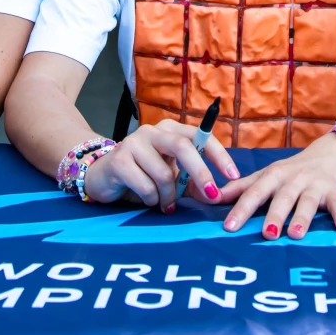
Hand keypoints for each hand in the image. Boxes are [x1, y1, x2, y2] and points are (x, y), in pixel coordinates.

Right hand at [81, 121, 238, 211]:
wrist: (102, 177)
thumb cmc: (142, 177)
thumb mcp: (173, 180)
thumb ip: (194, 185)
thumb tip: (216, 195)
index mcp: (170, 130)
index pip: (199, 135)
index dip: (218, 154)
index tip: (233, 175)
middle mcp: (153, 131)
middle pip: (183, 147)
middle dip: (200, 173)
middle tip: (211, 195)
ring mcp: (134, 143)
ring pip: (164, 173)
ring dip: (169, 196)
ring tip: (165, 204)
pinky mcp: (119, 160)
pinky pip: (145, 186)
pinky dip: (152, 198)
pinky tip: (147, 199)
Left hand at [217, 133, 335, 238]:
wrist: (331, 154)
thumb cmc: (292, 171)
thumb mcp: (267, 175)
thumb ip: (241, 188)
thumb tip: (210, 197)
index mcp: (273, 176)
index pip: (254, 193)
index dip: (242, 209)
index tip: (229, 226)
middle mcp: (293, 179)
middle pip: (282, 198)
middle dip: (274, 215)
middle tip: (266, 234)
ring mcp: (315, 185)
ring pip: (307, 202)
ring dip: (302, 218)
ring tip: (295, 235)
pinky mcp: (335, 192)